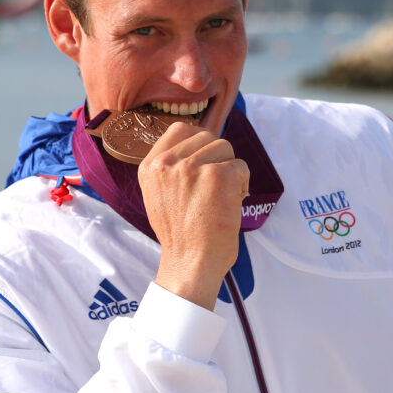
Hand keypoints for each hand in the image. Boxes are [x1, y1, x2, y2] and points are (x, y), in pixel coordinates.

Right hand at [139, 121, 248, 309]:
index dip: (198, 140)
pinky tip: (232, 203)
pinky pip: (241, 166)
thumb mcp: (158, 195)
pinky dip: (242, 184)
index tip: (205, 158)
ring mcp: (192, 167)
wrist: (190, 262)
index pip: (180, 129)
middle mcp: (167, 163)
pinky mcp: (218, 175)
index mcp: (150, 167)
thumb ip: (171, 168)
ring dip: (230, 169)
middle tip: (214, 185)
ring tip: (222, 195)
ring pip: (225, 147)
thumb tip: (197, 144)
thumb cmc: (180, 234)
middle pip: (206, 136)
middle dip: (217, 157)